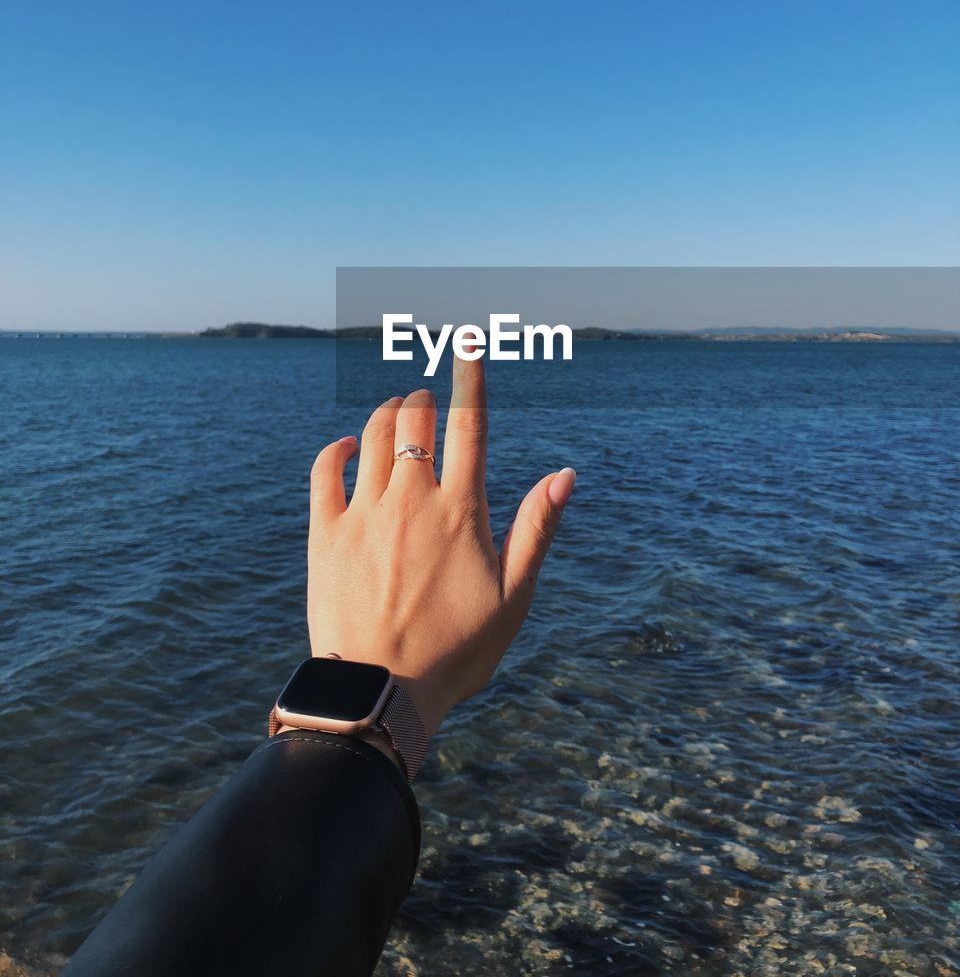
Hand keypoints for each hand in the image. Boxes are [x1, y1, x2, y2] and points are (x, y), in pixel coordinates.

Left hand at [306, 353, 574, 741]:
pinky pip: (325, 470)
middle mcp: (411, 500)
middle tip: (427, 400)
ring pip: (372, 436)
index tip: (468, 340)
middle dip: (424, 398)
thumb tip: (565, 473)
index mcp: (461, 510)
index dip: (470, 376)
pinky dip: (336, 449)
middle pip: (416, 419)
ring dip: (386, 416)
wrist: (380, 694)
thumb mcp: (514, 597)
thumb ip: (538, 529)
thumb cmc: (457, 652)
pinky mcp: (323, 534)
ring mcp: (363, 513)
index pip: (469, 423)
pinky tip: (346, 448)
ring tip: (395, 416)